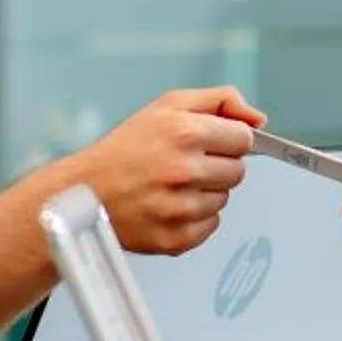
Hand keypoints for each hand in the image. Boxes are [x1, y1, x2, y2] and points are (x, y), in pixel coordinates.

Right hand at [73, 86, 266, 255]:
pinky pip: (210, 226)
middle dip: (216, 166)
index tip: (206, 142)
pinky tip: (167, 206)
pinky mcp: (176, 239)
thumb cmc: (125, 149)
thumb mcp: (168, 106)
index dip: (226, 139)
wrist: (82, 191)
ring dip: (204, 193)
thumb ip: (220, 101)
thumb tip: (259, 118)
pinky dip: (194, 219)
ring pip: (224, 199)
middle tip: (183, 165)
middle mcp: (185, 171)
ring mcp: (181, 208)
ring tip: (170, 186)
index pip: (244, 138)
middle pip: (238, 171)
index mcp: (186, 132)